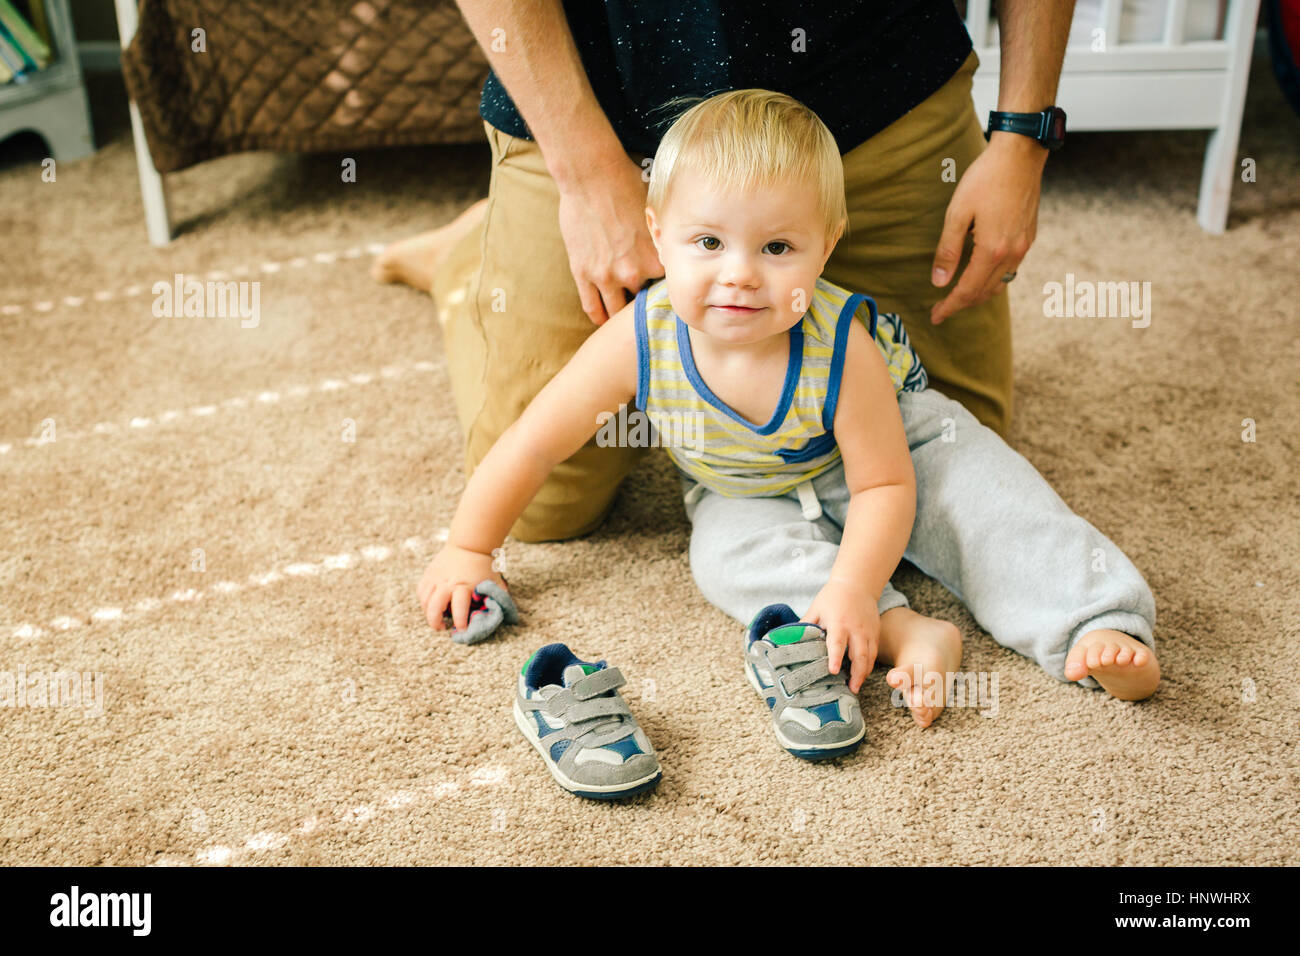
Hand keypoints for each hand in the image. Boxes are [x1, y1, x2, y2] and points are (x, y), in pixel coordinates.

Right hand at [416, 542, 507, 632]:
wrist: (470, 544)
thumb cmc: (484, 566)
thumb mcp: (494, 582)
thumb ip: (496, 599)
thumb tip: (498, 614)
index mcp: (464, 586)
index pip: (459, 608)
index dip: (460, 622)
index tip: (462, 630)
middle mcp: (447, 583)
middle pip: (434, 606)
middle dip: (435, 622)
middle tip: (441, 628)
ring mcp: (436, 578)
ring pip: (424, 601)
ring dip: (428, 613)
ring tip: (436, 619)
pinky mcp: (429, 573)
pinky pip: (421, 591)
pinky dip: (424, 601)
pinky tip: (431, 605)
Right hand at [555, 152, 663, 325]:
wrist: (591, 174)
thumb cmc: (626, 183)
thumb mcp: (655, 211)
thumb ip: (662, 237)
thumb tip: (675, 242)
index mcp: (656, 258)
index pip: (668, 287)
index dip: (666, 289)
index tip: (668, 291)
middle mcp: (633, 272)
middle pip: (644, 301)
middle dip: (645, 302)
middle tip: (647, 305)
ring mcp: (606, 275)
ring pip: (616, 311)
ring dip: (620, 313)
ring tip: (624, 317)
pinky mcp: (583, 274)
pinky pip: (592, 307)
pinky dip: (600, 316)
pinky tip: (604, 319)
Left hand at [803, 578, 879, 693]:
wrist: (857, 584)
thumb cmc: (832, 597)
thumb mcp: (816, 608)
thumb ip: (805, 626)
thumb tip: (788, 641)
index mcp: (839, 622)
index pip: (837, 642)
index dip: (835, 657)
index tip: (834, 671)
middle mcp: (856, 628)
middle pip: (859, 654)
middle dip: (857, 674)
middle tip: (851, 689)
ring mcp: (868, 631)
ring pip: (869, 656)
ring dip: (864, 673)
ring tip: (856, 687)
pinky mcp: (875, 633)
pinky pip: (874, 653)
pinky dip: (869, 665)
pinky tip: (862, 675)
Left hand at [929, 133, 1046, 325]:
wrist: (1021, 154)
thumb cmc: (986, 178)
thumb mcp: (958, 213)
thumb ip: (948, 250)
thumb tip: (939, 282)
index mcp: (992, 250)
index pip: (968, 291)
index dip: (950, 306)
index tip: (935, 316)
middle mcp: (1012, 253)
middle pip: (984, 292)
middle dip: (962, 303)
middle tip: (942, 308)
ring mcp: (1024, 246)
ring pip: (1000, 283)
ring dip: (979, 293)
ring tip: (959, 295)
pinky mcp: (1029, 237)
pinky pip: (1010, 269)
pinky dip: (993, 278)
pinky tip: (981, 273)